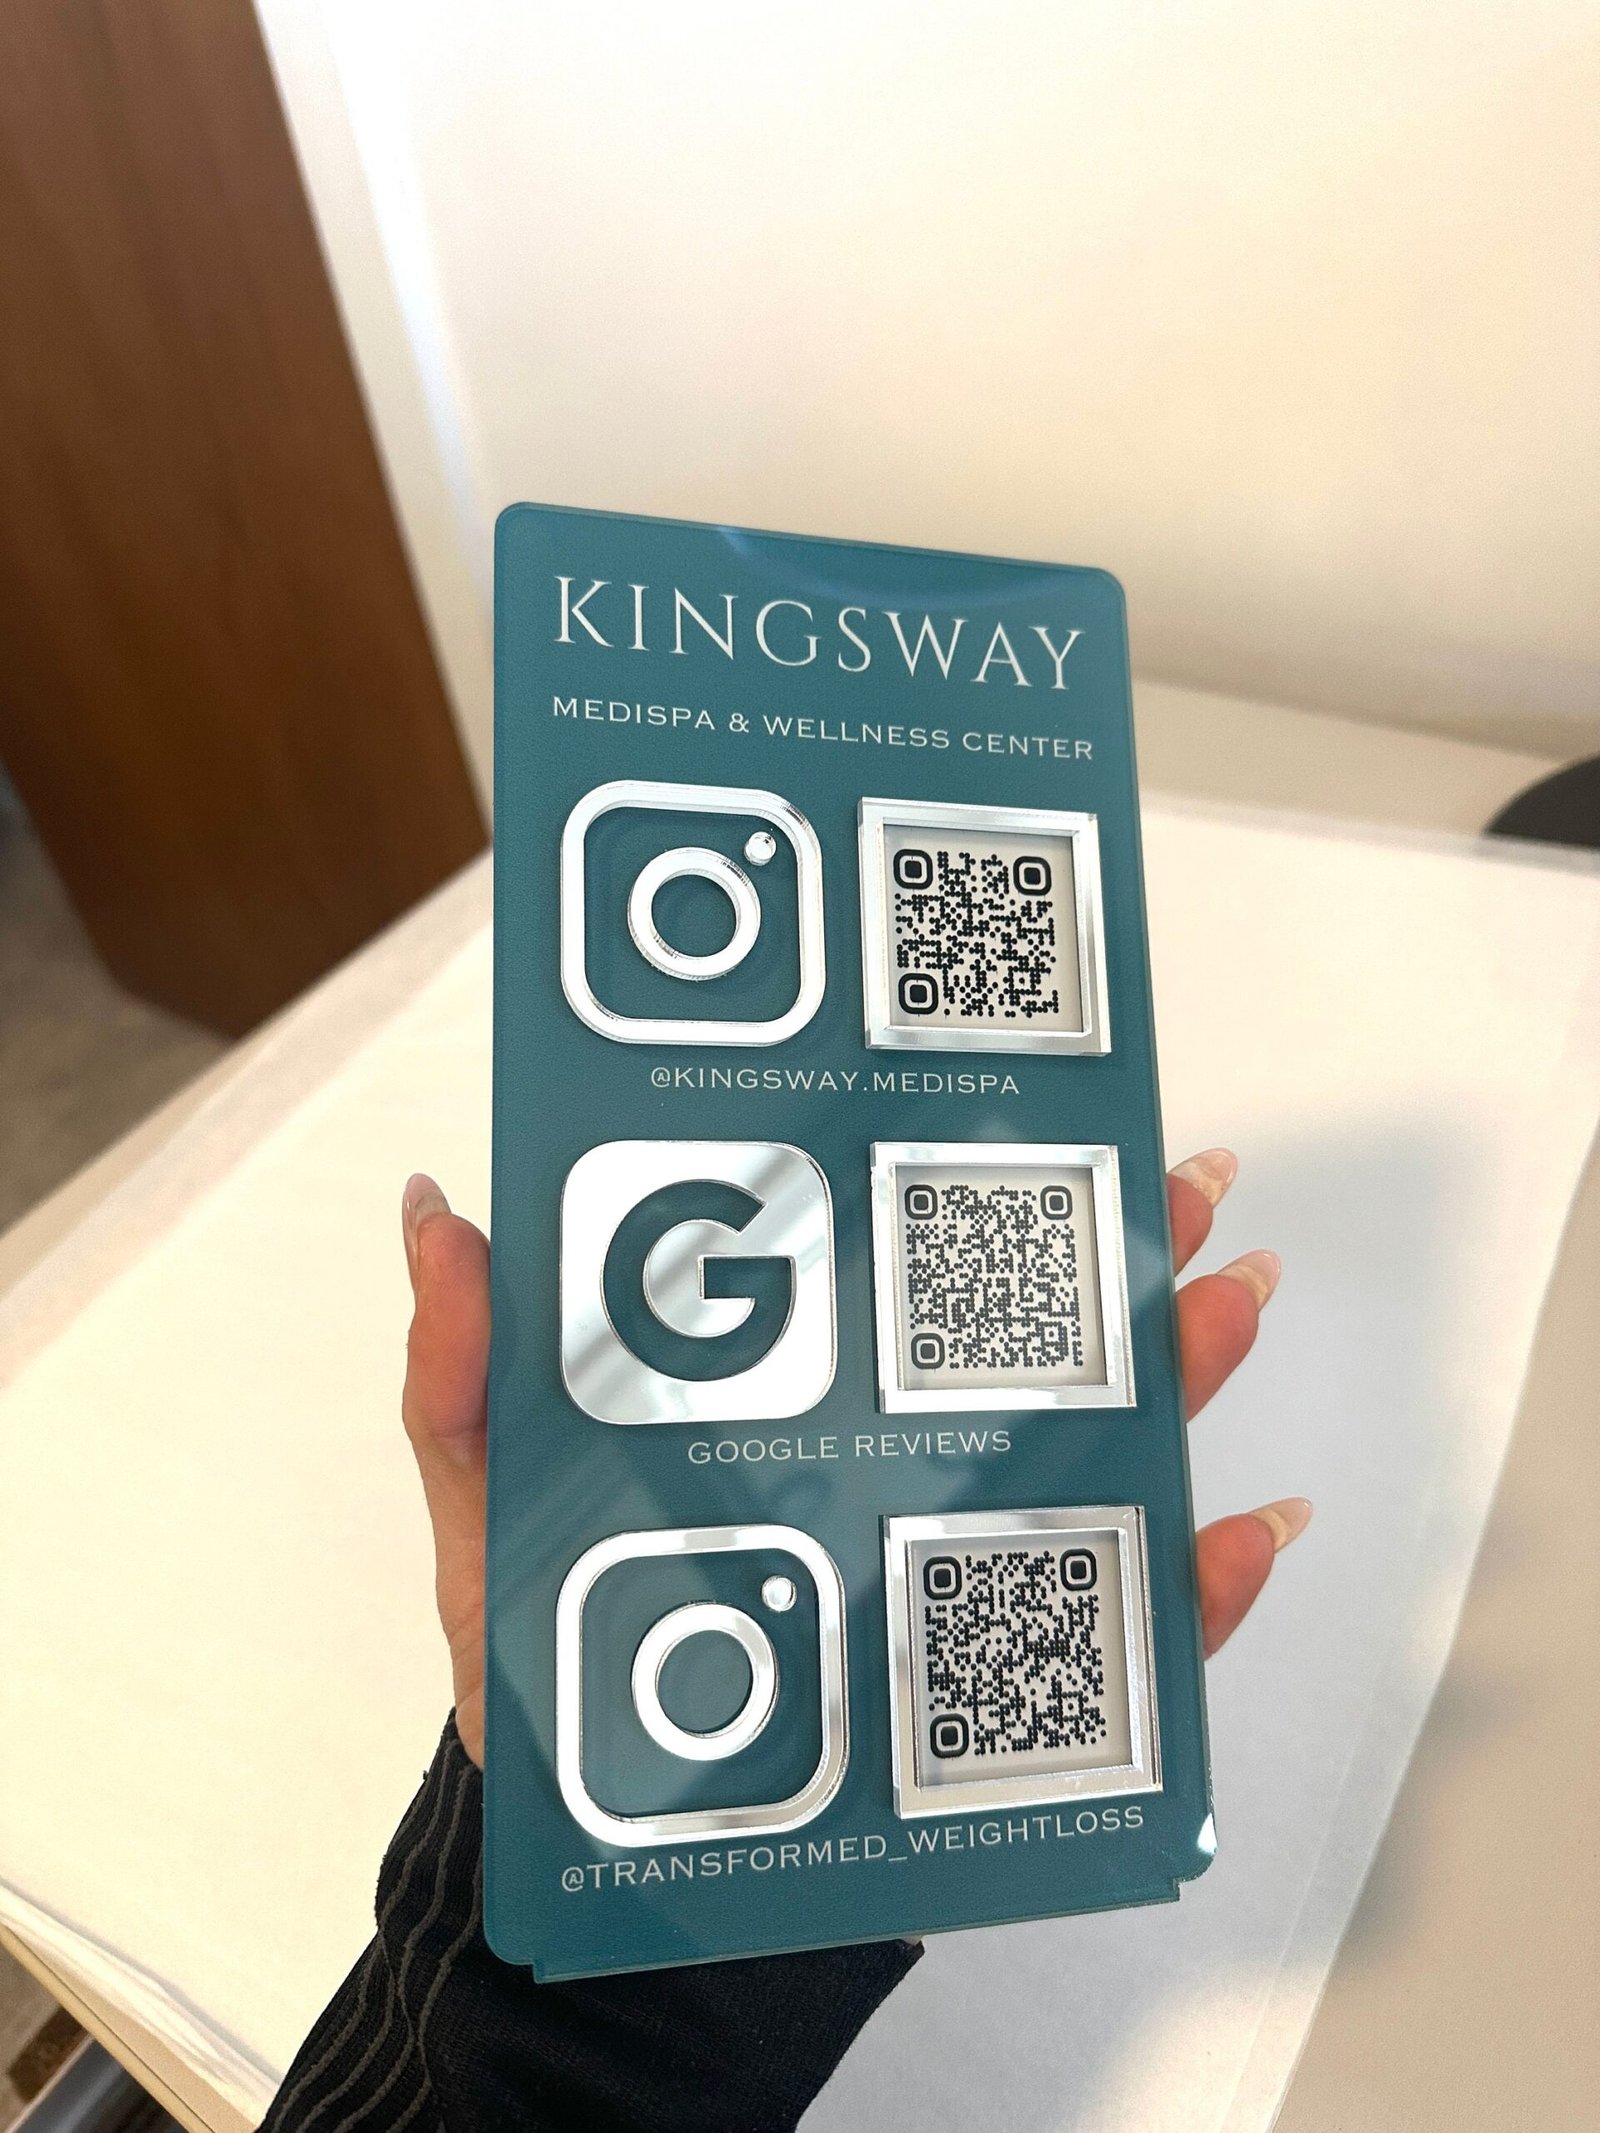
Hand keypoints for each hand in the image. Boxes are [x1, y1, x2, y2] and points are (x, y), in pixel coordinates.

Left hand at [401, 1150, 1307, 1768]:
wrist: (606, 1855)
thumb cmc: (549, 1667)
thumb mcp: (486, 1511)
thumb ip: (463, 1379)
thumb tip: (440, 1214)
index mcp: (786, 1395)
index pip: (885, 1270)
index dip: (957, 1179)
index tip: (1026, 1103)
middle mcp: (886, 1460)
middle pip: (1020, 1342)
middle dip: (1114, 1256)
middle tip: (1180, 1186)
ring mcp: (949, 1565)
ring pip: (1095, 1456)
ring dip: (1179, 1380)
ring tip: (1228, 1309)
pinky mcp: (993, 1682)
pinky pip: (1113, 1633)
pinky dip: (1193, 1589)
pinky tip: (1239, 1533)